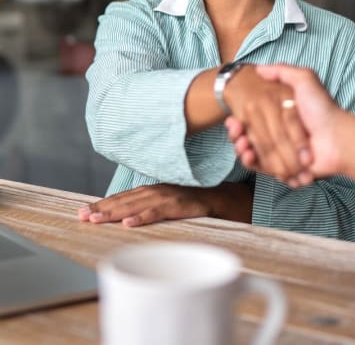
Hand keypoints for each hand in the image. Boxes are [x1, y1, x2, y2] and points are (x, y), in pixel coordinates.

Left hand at [78, 184, 211, 226]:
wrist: (211, 198)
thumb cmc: (184, 204)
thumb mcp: (160, 203)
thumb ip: (142, 207)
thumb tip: (121, 218)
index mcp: (146, 191)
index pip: (119, 198)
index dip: (100, 204)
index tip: (82, 211)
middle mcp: (151, 191)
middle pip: (121, 201)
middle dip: (100, 209)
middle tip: (82, 216)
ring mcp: (162, 197)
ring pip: (133, 206)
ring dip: (113, 213)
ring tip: (96, 219)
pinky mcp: (174, 206)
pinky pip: (154, 213)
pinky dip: (141, 217)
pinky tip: (128, 223)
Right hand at [226, 65, 345, 183]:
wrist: (337, 138)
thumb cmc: (321, 108)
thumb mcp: (304, 80)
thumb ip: (283, 71)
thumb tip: (260, 68)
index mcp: (281, 117)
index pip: (253, 120)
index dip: (240, 121)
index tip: (233, 119)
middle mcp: (280, 135)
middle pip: (250, 137)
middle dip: (237, 135)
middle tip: (234, 129)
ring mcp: (282, 153)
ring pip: (253, 153)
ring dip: (242, 149)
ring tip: (241, 143)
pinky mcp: (284, 169)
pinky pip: (262, 169)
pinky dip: (252, 163)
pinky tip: (248, 154)